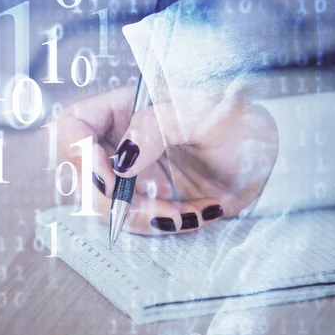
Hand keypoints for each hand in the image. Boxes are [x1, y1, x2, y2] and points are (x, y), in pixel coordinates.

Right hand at [53, 85, 277, 234]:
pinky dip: (162, 225)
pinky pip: (133, 221)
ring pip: (104, 206)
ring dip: (142, 218)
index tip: (113, 175)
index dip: (78, 153)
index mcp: (124, 108)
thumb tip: (122, 160)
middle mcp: (119, 142)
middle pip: (81, 176)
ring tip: (186, 212)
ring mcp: (129, 174)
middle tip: (155, 207)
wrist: (262, 160)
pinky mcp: (144, 200)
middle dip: (114, 201)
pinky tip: (194, 214)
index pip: (72, 126)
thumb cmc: (237, 123)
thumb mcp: (205, 114)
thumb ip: (159, 126)